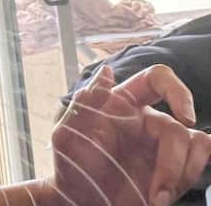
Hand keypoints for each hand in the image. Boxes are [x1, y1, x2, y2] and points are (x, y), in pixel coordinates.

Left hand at [48, 64, 210, 205]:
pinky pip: (199, 162)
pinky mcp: (171, 168)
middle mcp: (146, 121)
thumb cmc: (70, 167)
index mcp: (121, 104)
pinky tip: (165, 196)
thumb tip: (106, 71)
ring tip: (158, 198)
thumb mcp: (67, 134)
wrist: (79, 202)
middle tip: (158, 191)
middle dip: (172, 165)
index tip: (186, 117)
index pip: (157, 79)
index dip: (177, 90)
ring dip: (182, 175)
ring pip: (197, 145)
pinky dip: (189, 178)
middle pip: (178, 128)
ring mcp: (161, 145)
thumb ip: (86, 102)